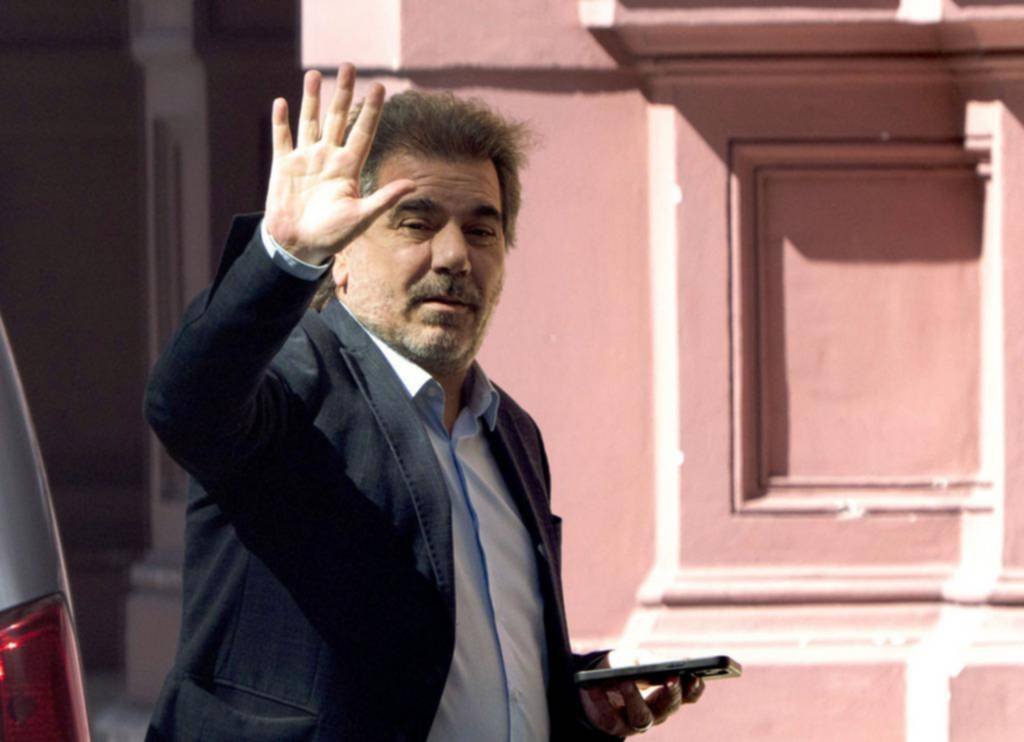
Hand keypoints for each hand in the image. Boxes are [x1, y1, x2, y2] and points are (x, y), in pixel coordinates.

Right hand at [263, 64, 415, 264]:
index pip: (364, 131)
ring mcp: (306, 159)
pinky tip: (282, 102)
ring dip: (312, 98)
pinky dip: (281, 121)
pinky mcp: (283, 165)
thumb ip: (384, 198)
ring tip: (315, 74)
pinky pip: (282, 138)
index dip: (372, 110)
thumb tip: (412, 184)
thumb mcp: (362, 217)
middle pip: (338, 118)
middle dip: (344, 92)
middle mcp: (329, 158)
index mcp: (349, 168)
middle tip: (349, 66)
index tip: (381, 86)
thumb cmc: (332, 236)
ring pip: (311, 121)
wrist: (298, 247)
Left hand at [579, 668, 703, 736]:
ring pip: (642, 718)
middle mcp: (657, 711)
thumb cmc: (624, 667)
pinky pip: (610, 719)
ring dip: (635, 699)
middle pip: (669, 707)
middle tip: (670, 678)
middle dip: (671, 694)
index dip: (694, 688)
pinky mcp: (613, 726)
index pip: (689, 694)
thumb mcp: (635, 658)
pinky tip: (593, 688)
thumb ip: (648, 661)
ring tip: (626, 681)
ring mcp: (635, 722)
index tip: (695, 676)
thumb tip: (661, 666)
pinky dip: (601, 702)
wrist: (595, 681)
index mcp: (669, 692)